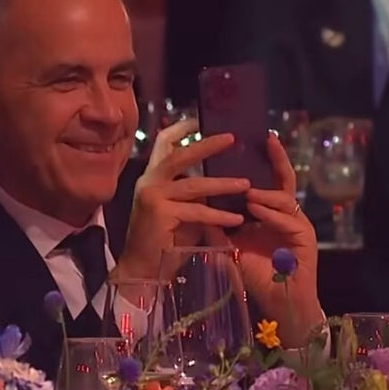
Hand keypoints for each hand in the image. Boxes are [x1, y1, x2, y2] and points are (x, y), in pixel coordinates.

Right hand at [113, 122, 249, 278]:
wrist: (143, 269)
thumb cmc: (163, 241)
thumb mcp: (179, 209)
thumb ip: (192, 193)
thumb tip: (223, 178)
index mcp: (152, 177)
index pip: (162, 144)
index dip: (180, 129)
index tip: (200, 120)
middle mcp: (148, 182)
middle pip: (179, 155)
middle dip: (206, 145)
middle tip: (232, 138)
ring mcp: (152, 196)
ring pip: (193, 184)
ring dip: (222, 184)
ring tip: (246, 184)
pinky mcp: (159, 213)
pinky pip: (196, 211)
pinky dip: (218, 215)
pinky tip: (236, 219)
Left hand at [227, 133, 320, 346]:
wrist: (277, 303)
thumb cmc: (255, 274)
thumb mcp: (231, 245)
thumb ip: (217, 225)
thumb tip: (193, 205)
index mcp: (269, 213)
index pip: (265, 181)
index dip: (260, 161)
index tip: (249, 139)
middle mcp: (286, 214)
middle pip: (283, 180)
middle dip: (276, 159)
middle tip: (266, 139)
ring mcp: (298, 224)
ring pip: (284, 198)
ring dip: (264, 193)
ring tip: (247, 191)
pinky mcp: (306, 238)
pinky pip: (288, 219)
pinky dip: (270, 213)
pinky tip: (255, 208)